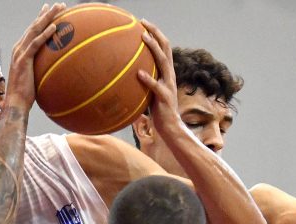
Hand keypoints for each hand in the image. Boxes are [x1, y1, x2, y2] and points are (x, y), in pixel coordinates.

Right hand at [6, 3, 67, 107]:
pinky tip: (54, 27)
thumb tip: (54, 70)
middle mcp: (19, 48)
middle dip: (47, 14)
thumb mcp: (36, 77)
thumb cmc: (26, 95)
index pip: (33, 30)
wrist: (16, 103)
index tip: (51, 10)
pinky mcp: (23, 60)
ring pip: (35, 31)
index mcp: (21, 50)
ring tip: (59, 9)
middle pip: (34, 26)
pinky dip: (45, 34)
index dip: (42, 19)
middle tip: (59, 5)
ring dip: (47, 18)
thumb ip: (42, 69)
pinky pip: (36, 44)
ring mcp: (20, 53)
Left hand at [137, 20, 180, 135]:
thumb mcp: (150, 92)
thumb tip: (126, 76)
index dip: (156, 34)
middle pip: (166, 48)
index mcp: (167, 73)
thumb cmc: (157, 110)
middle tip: (144, 24)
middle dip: (156, 33)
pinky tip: (138, 73)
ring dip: (154, 48)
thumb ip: (143, 82)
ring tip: (143, 38)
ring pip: (163, 62)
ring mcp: (168, 85)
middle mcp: (170, 75)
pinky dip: (148, 78)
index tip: (144, 24)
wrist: (169, 127)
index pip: (165, 48)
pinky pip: (155, 86)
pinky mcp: (164, 97)